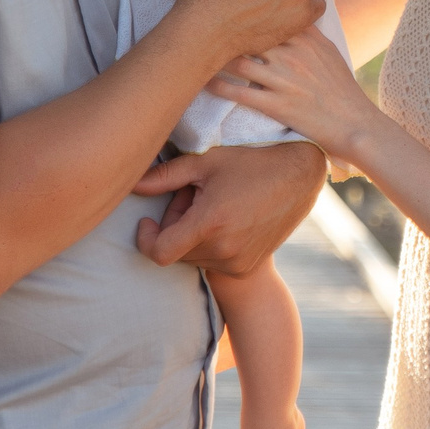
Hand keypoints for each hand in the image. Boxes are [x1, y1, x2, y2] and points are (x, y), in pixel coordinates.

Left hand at [134, 140, 326, 270]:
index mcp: (209, 223)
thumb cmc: (250, 162)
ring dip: (193, 236)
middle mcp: (223, 249)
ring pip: (194, 257)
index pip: (159, 252)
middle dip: (175, 227)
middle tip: (191, 197)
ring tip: (212, 205)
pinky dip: (211, 244)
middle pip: (176, 252)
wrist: (298, 177)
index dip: (145, 238)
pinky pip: (214, 261)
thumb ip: (164, 177)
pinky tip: (227, 219)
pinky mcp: (248, 266)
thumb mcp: (205, 163)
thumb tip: (131, 184)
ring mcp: (237, 261)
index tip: (146, 221)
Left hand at [208, 28, 379, 163]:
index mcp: (306, 39)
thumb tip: (291, 17)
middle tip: (201, 28)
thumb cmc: (342, 90)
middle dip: (224, 30)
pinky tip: (204, 83)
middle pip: (248, 35)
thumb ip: (308, 33)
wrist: (354, 124)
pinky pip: (239, 92)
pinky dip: (218, 87)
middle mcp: (293, 54)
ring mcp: (283, 80)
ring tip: (198, 54)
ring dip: (216, 57)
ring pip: (239, 61)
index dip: (243, 12)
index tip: (224, 9)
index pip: (268, 17)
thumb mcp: (330, 52)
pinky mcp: (276, 105)